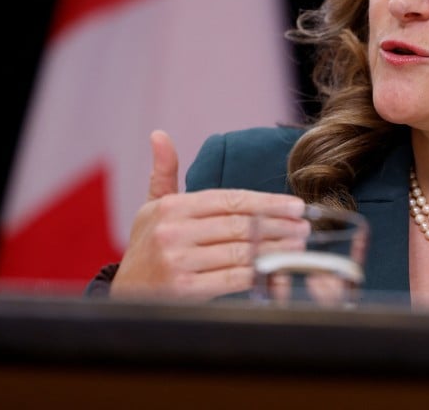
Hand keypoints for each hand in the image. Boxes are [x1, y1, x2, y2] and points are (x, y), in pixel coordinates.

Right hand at [110, 130, 308, 300]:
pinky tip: (277, 271)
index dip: (268, 202)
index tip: (296, 206)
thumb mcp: (152, 207)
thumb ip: (164, 173)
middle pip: (240, 224)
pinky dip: (258, 274)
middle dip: (279, 225)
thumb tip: (159, 134)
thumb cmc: (146, 247)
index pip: (231, 199)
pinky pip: (232, 278)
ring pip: (241, 251)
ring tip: (298, 247)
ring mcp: (178, 261)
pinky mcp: (184, 290)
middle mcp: (173, 231)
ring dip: (275, 249)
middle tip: (305, 226)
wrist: (123, 295)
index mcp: (171, 207)